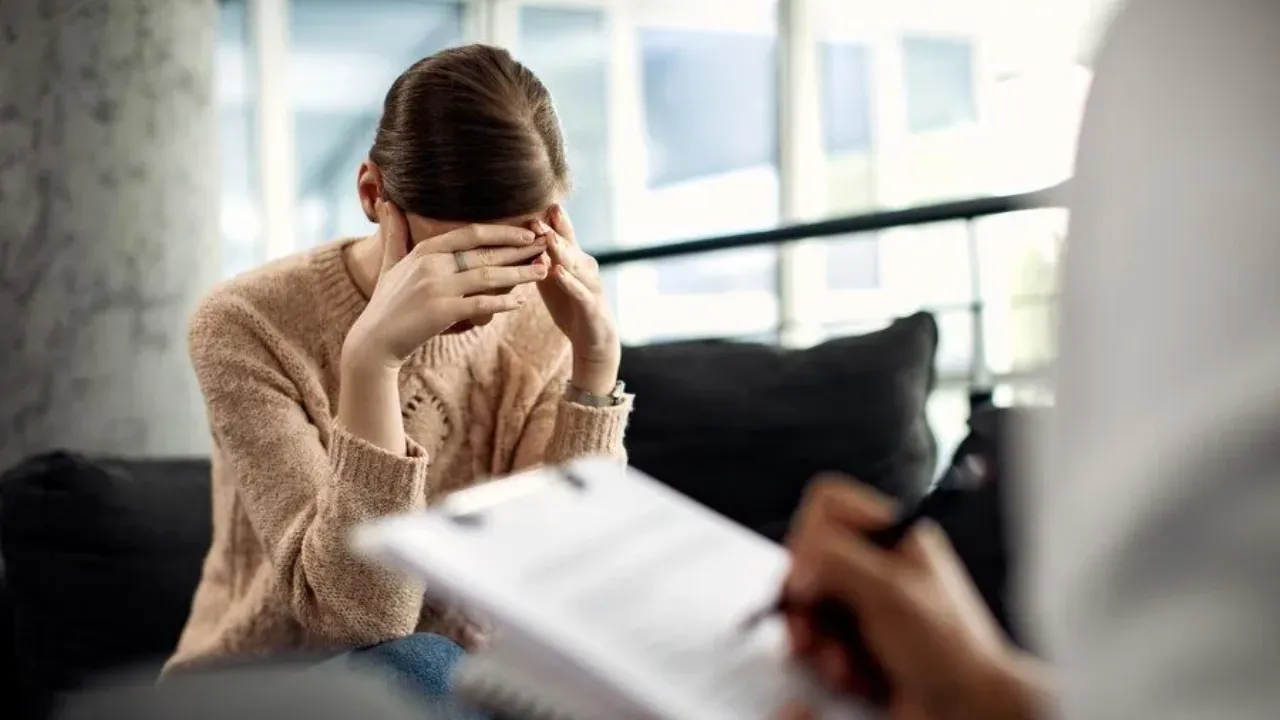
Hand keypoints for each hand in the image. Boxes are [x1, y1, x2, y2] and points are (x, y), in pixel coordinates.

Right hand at [344, 200, 548, 370]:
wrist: (374, 342)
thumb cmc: (386, 304)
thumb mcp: (390, 264)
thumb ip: (395, 234)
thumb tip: (389, 203)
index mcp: (426, 251)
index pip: (471, 233)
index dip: (502, 231)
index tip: (527, 231)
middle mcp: (433, 265)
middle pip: (486, 252)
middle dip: (520, 248)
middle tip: (546, 245)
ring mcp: (437, 288)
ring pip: (489, 275)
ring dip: (520, 273)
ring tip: (544, 270)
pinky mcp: (443, 313)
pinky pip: (481, 304)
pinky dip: (503, 302)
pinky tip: (521, 302)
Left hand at [533, 204, 620, 393]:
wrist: (593, 338)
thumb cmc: (570, 305)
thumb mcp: (552, 279)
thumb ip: (540, 258)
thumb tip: (519, 237)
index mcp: (574, 259)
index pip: (562, 234)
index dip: (552, 219)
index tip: (537, 202)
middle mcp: (584, 267)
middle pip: (568, 245)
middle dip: (553, 230)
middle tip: (538, 215)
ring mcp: (589, 285)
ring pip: (575, 265)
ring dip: (562, 251)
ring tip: (547, 238)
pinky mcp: (590, 305)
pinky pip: (578, 291)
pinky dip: (568, 281)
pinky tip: (557, 272)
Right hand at [779, 477, 1044, 719]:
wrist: (969, 709)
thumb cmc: (950, 649)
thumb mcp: (892, 592)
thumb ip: (837, 562)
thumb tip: (797, 566)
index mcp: (892, 534)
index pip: (828, 504)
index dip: (810, 535)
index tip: (810, 575)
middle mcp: (875, 563)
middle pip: (809, 557)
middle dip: (808, 601)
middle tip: (814, 629)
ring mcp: (864, 602)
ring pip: (808, 602)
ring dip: (818, 638)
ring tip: (843, 662)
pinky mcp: (856, 638)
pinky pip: (817, 638)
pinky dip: (826, 661)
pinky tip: (853, 674)